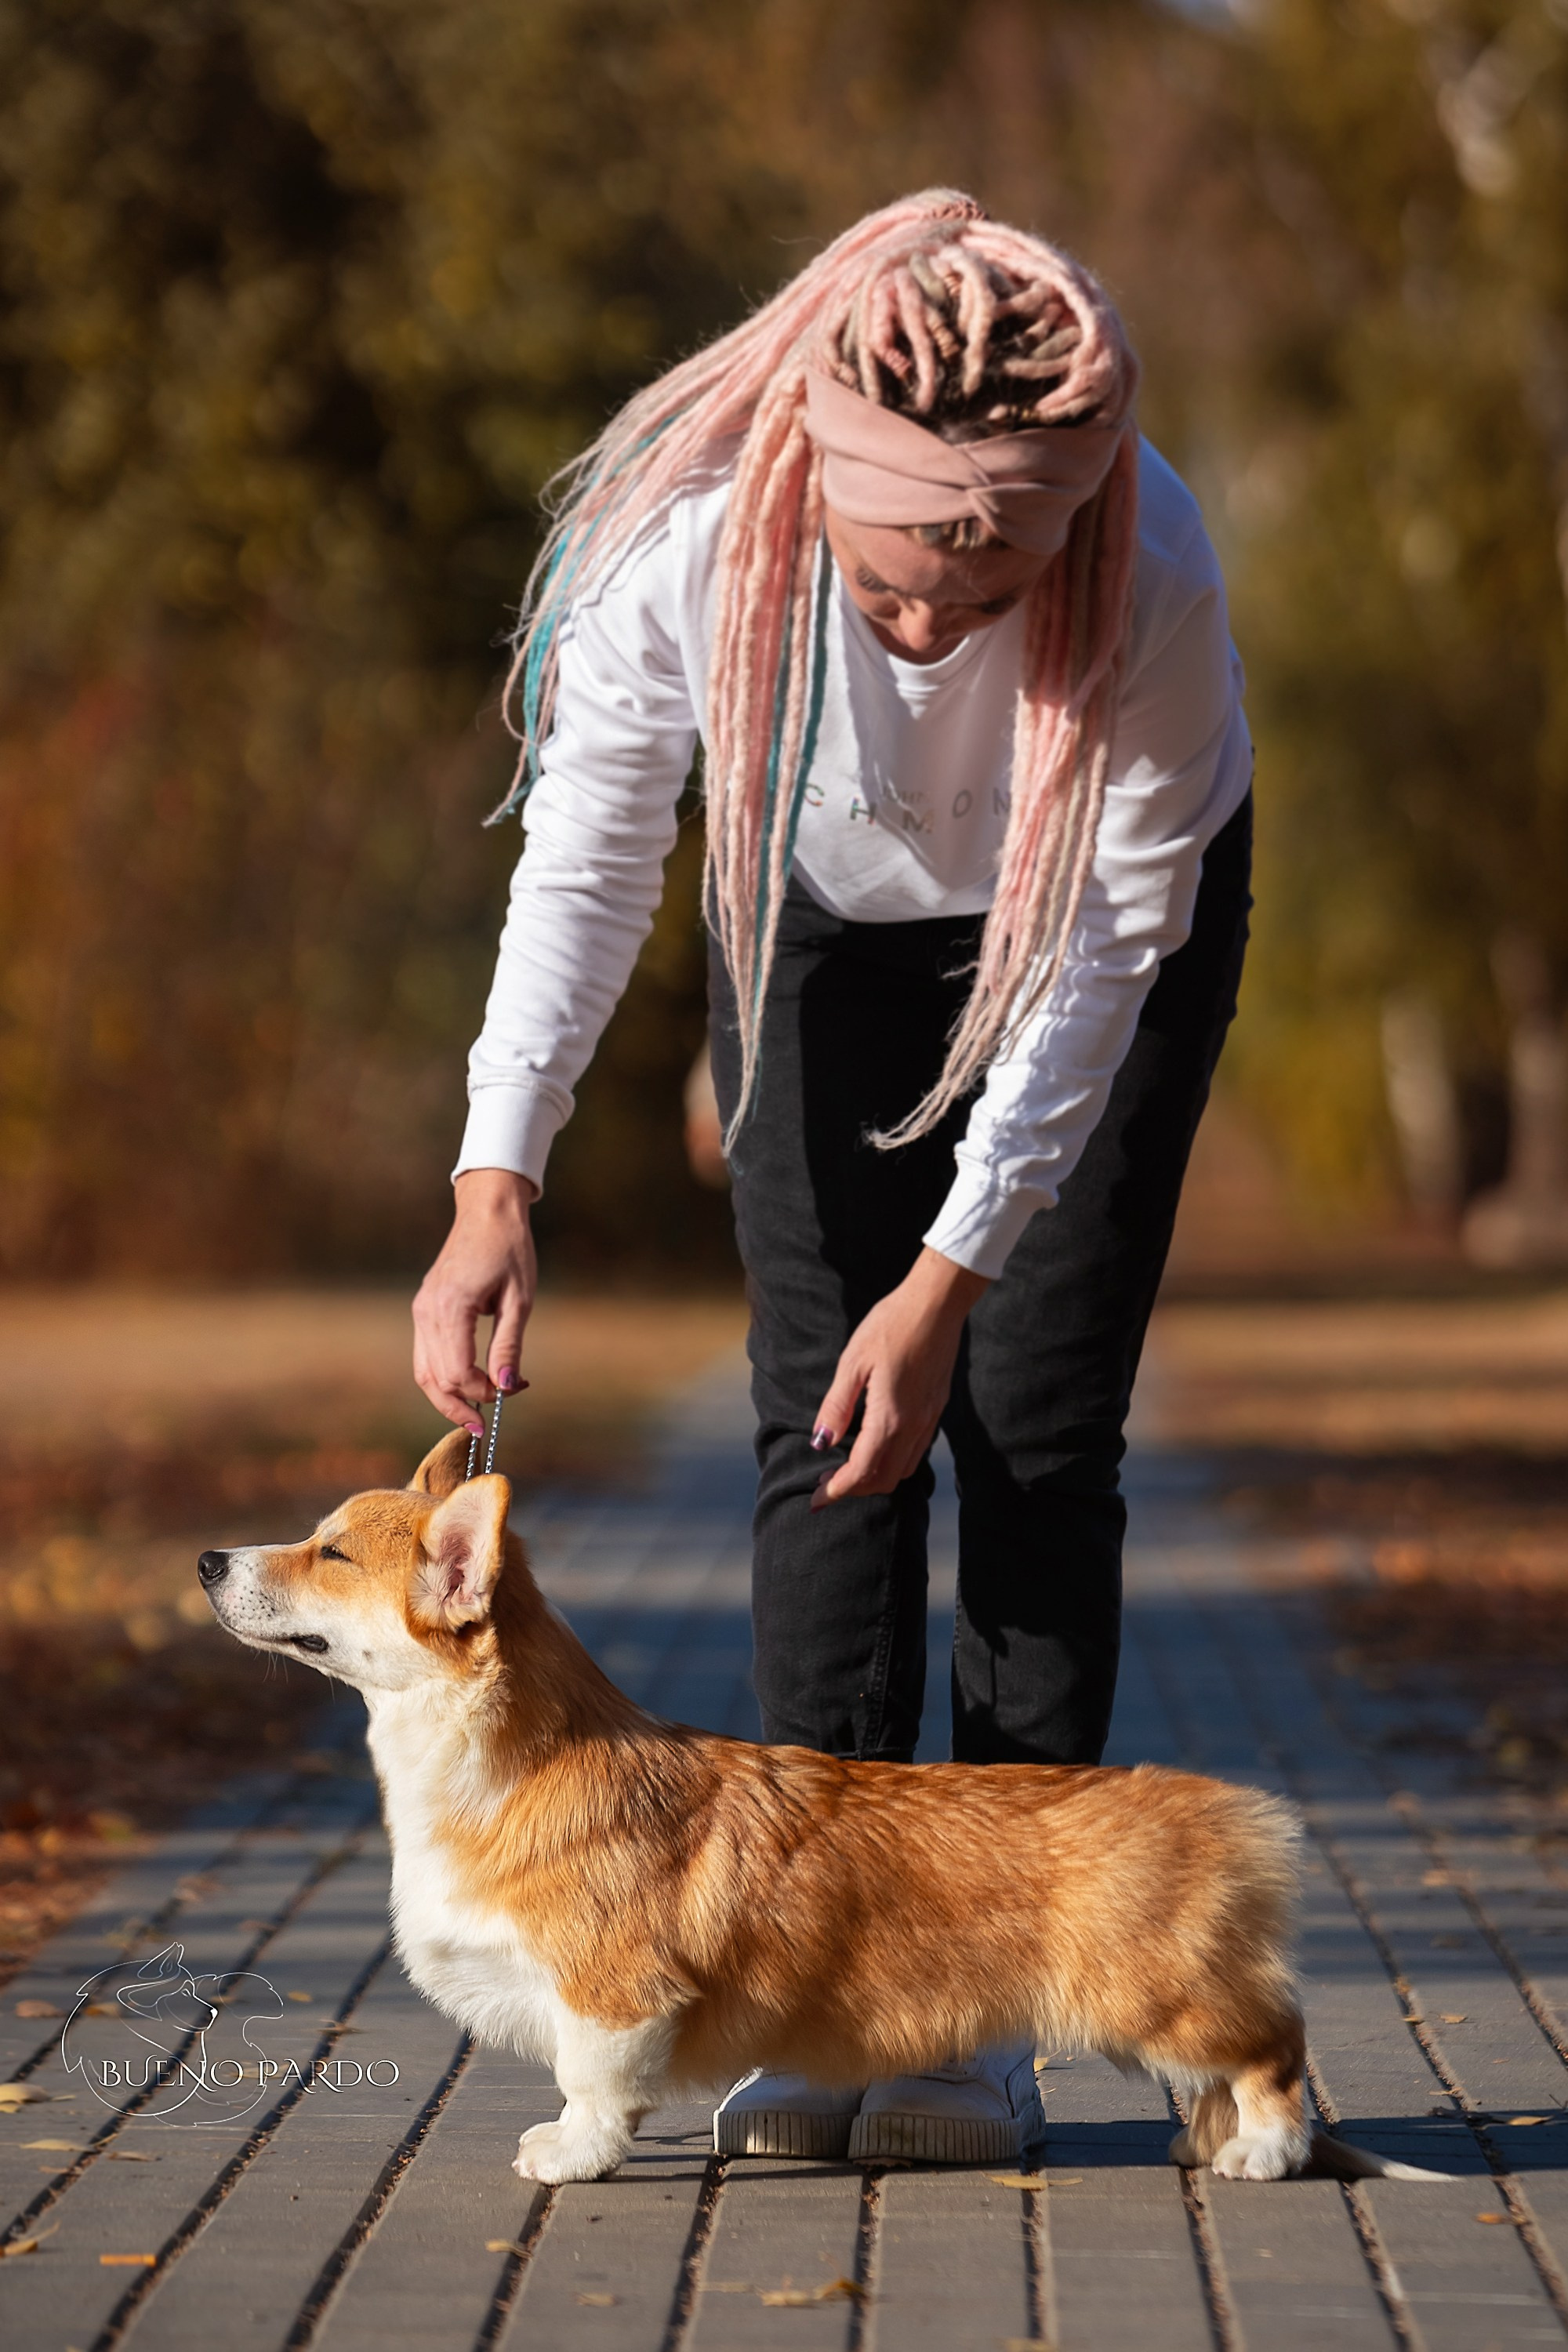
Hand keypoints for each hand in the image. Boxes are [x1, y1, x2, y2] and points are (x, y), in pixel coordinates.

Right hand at [412, 1170, 537, 1430]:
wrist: (487, 1211)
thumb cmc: (509, 1249)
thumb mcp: (519, 1300)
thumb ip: (509, 1345)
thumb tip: (506, 1386)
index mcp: (452, 1308)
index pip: (458, 1372)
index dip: (483, 1391)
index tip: (511, 1391)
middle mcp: (427, 1312)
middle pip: (436, 1379)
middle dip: (465, 1402)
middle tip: (492, 1416)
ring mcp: (421, 1311)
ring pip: (424, 1372)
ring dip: (448, 1397)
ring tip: (474, 1414)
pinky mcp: (423, 1309)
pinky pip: (425, 1354)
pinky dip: (443, 1375)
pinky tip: (467, 1384)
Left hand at [810, 1247, 990, 1506]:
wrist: (936, 1304)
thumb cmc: (890, 1325)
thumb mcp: (853, 1362)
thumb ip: (837, 1406)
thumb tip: (821, 1443)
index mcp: (891, 1417)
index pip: (862, 1472)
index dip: (836, 1491)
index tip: (815, 1501)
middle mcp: (914, 1426)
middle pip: (885, 1480)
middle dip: (854, 1490)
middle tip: (826, 1485)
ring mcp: (929, 1418)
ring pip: (904, 1470)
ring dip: (875, 1478)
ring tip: (847, 1470)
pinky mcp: (937, 1408)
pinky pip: (916, 1451)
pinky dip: (893, 1462)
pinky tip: (876, 1447)